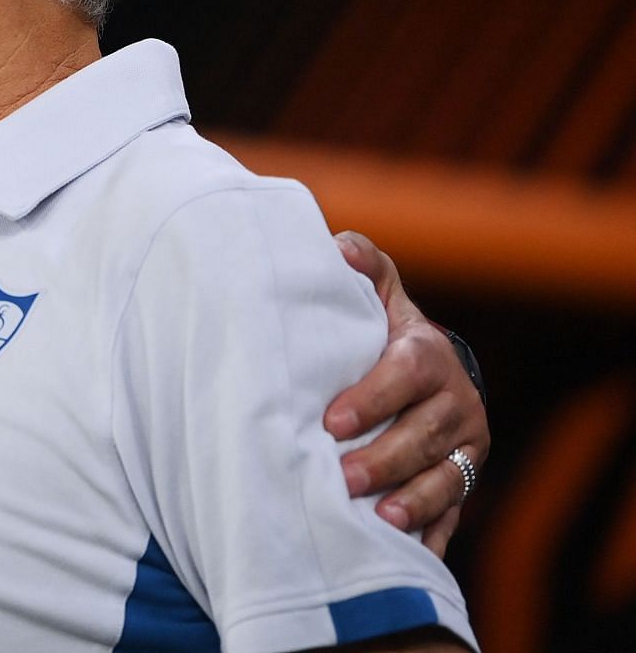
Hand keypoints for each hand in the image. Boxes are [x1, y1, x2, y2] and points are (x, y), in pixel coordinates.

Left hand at [325, 230, 488, 557]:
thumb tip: (338, 247)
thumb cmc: (381, 332)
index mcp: (430, 356)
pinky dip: (432, 533)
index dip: (373, 399)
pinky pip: (453, 514)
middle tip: (343, 478)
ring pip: (446, 479)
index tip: (333, 422)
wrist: (423, 371)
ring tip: (381, 520)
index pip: (406, 377)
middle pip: (425, 437)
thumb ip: (361, 266)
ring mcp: (466, 447)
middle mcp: (458, 403)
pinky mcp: (464, 482)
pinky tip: (405, 552)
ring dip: (414, 501)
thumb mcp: (376, 296)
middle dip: (385, 460)